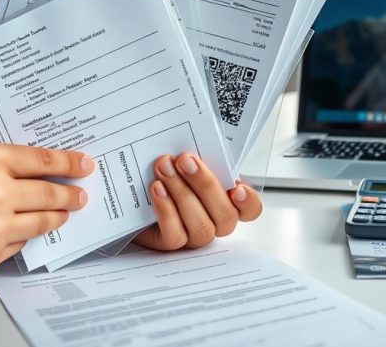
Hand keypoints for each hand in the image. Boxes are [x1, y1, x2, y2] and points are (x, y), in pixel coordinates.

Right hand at [0, 143, 94, 274]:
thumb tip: (43, 168)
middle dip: (70, 195)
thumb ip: (5, 161)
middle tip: (80, 196)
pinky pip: (19, 245)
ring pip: (42, 223)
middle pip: (50, 194)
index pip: (44, 161)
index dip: (71, 164)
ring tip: (61, 213)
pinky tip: (17, 230)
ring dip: (55, 217)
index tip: (85, 166)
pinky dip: (20, 237)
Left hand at [134, 154, 262, 250]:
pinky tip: (157, 189)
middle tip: (184, 160)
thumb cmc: (169, 172)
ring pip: (201, 226)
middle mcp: (215, 222)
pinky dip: (166, 210)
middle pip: (225, 215)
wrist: (135, 193)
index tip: (238, 188)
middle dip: (204, 184)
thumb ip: (200, 157)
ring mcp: (194, 235)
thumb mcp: (188, 161)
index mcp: (227, 199)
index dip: (248, 202)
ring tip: (164, 168)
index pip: (250, 210)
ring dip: (182, 193)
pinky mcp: (170, 243)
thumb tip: (197, 143)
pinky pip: (175, 235)